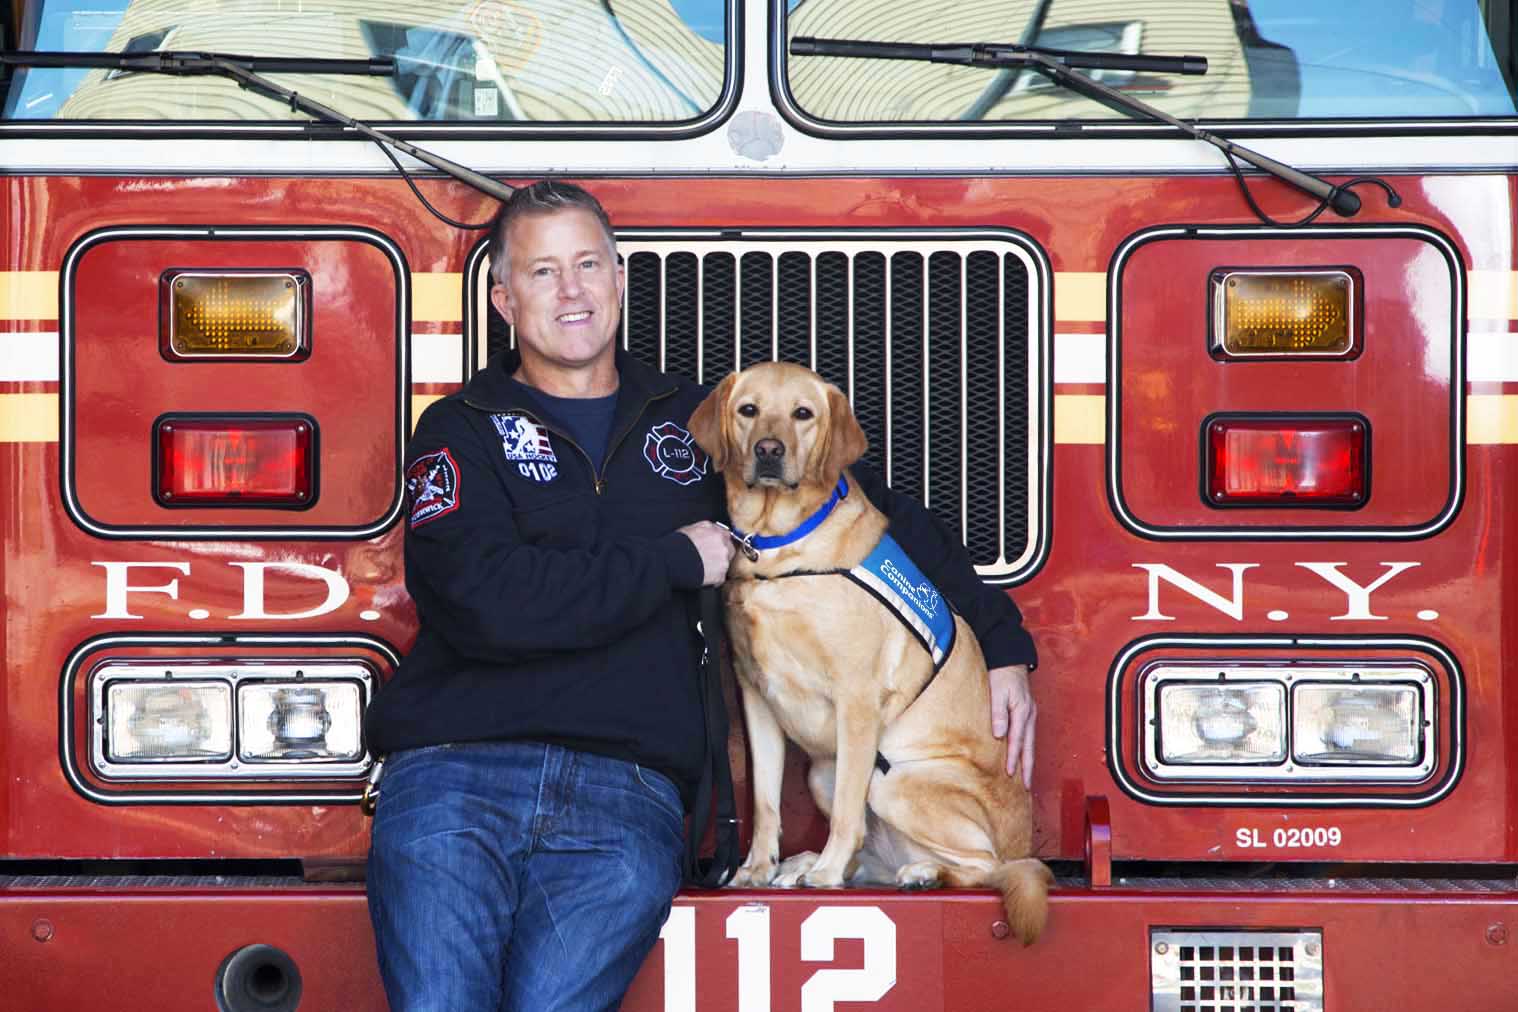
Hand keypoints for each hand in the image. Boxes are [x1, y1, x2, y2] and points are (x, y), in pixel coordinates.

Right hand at [678, 521, 736, 586]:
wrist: (672, 561)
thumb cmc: (679, 544)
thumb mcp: (692, 528)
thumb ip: (707, 528)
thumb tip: (714, 529)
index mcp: (718, 533)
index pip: (727, 536)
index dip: (721, 542)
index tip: (716, 546)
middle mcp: (724, 547)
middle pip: (729, 551)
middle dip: (721, 554)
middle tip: (708, 558)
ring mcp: (724, 562)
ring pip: (724, 565)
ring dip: (717, 567)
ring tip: (702, 568)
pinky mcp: (720, 576)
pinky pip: (719, 578)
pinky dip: (713, 579)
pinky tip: (702, 575)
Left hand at [988, 664, 1035, 787]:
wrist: (1009, 659)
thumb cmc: (1001, 674)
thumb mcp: (997, 691)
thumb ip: (998, 713)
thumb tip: (1000, 735)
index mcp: (1022, 712)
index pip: (1017, 741)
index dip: (1013, 758)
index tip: (1010, 774)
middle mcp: (1029, 716)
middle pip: (1029, 747)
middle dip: (1028, 768)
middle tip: (1028, 787)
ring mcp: (1030, 715)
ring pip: (1030, 743)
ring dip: (1028, 761)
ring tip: (1027, 778)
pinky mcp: (1027, 714)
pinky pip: (1028, 736)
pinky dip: (1026, 750)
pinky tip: (1023, 757)